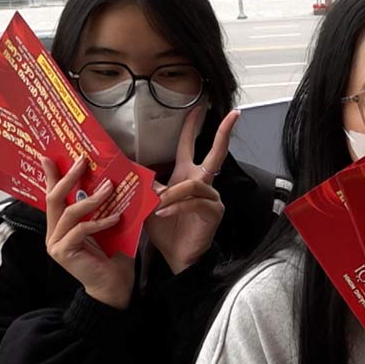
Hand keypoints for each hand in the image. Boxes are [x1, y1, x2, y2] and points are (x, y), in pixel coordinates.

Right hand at [42, 156, 133, 309]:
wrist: (116, 286)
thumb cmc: (115, 255)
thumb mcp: (110, 225)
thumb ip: (105, 207)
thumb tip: (114, 180)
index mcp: (62, 225)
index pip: (54, 196)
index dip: (53, 176)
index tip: (52, 156)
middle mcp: (54, 232)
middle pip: (54, 199)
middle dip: (67, 177)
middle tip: (81, 161)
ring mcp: (55, 243)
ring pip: (69, 212)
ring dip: (91, 198)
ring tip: (110, 188)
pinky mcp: (63, 252)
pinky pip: (81, 229)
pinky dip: (99, 221)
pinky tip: (116, 217)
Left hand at [146, 108, 238, 273]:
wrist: (177, 255)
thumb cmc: (165, 229)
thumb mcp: (149, 202)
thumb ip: (146, 185)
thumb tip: (132, 169)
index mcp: (186, 176)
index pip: (190, 145)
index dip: (193, 126)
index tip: (198, 108)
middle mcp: (202, 182)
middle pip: (216, 153)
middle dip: (224, 133)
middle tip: (232, 116)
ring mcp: (211, 197)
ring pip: (194, 184)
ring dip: (173, 193)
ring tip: (157, 205)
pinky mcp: (213, 211)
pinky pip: (194, 202)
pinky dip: (176, 206)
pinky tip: (163, 213)